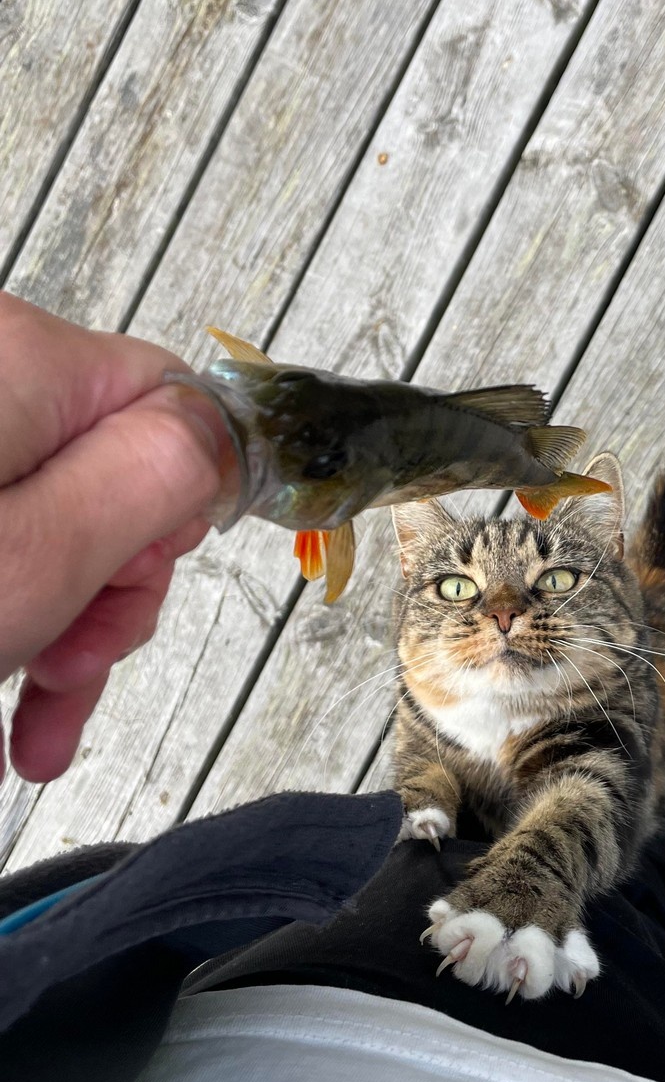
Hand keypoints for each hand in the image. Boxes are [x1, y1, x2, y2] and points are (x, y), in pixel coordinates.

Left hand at [0, 295, 233, 783]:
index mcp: (21, 359)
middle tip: (73, 666)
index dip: (173, 509)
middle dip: (105, 589)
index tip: (134, 589)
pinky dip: (2, 609)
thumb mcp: (40, 553)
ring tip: (26, 722)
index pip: (171, 405)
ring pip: (40, 517)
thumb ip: (158, 475)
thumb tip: (225, 435)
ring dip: (52, 626)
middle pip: (105, 470)